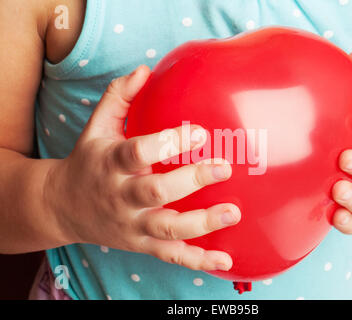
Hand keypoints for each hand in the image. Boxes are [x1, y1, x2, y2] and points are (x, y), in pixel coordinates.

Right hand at [44, 65, 240, 270]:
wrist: (62, 206)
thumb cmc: (87, 162)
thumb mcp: (96, 127)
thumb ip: (118, 97)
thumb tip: (143, 70)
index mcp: (111, 163)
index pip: (138, 152)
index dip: (168, 143)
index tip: (200, 132)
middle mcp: (121, 196)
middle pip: (157, 192)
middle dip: (191, 180)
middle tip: (224, 167)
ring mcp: (132, 224)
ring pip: (167, 228)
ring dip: (202, 223)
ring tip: (233, 212)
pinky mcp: (141, 244)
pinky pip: (171, 256)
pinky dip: (198, 260)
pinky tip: (225, 261)